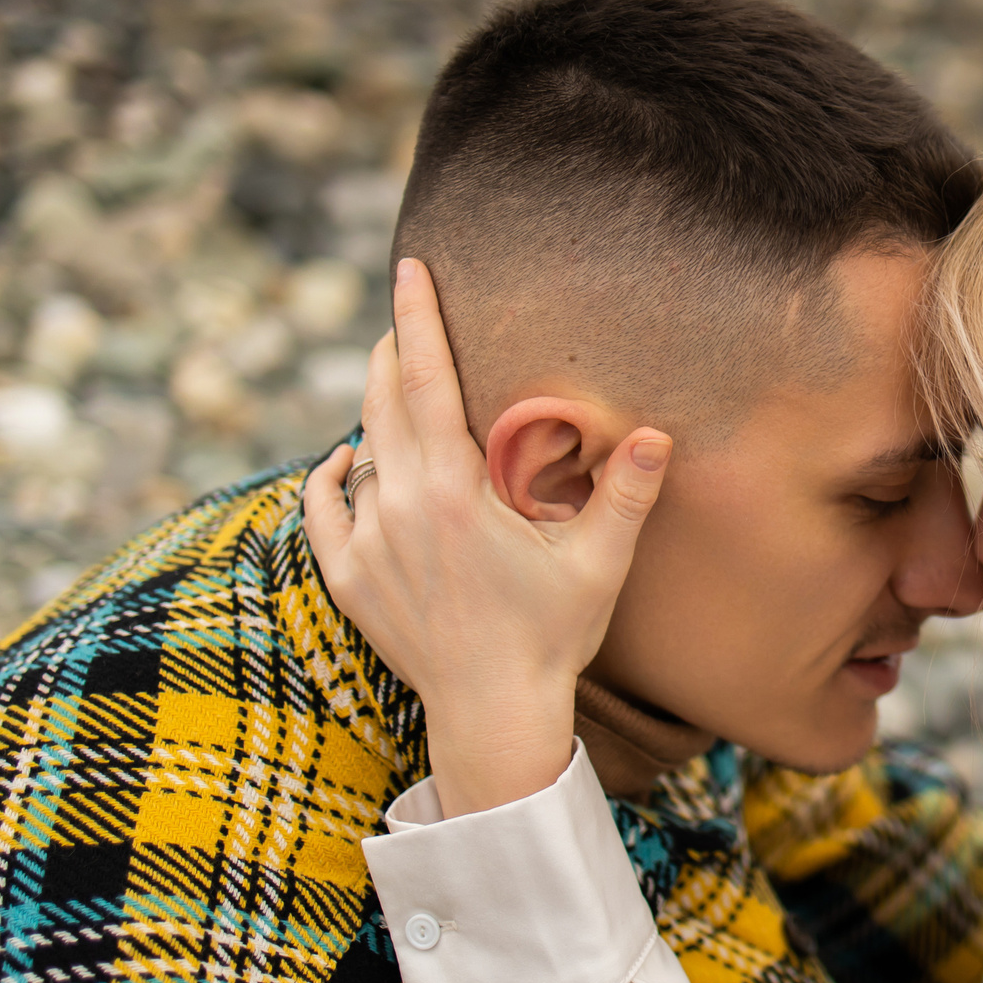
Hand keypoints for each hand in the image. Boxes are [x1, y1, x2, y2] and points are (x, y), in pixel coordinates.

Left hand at [303, 259, 670, 817]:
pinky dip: (332, 474)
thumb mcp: (599, 562)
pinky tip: (345, 459)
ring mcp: (367, 545)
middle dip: (394, 349)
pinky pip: (324, 506)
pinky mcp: (349, 579)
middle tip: (406, 313)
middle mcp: (400, 508)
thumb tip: (657, 434)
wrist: (494, 714)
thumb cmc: (553, 635)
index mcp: (456, 492)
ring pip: (361, 450)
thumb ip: (626, 493)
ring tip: (398, 387)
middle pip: (382, 401)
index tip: (408, 267)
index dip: (418, 318)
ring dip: (376, 411)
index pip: (426, 380)